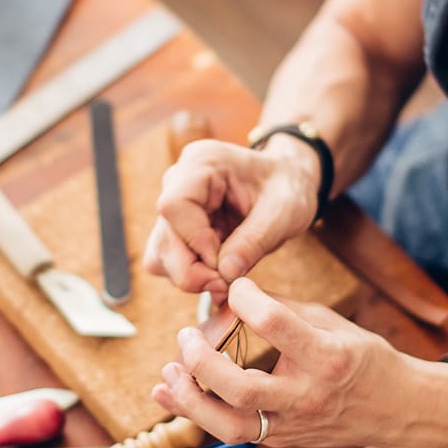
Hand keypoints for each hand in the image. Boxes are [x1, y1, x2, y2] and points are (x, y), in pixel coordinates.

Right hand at [142, 138, 318, 301]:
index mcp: (202, 162)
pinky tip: (218, 274)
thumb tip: (224, 273)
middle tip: (226, 284)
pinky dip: (190, 274)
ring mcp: (174, 206)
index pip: (174, 206)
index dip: (195, 241)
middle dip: (192, 270)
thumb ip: (255, 240)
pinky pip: (167, 259)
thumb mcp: (285, 211)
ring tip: (225, 279)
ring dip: (190, 275)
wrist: (287, 181)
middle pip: (163, 235)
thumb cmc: (287, 187)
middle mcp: (178, 181)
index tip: (225, 264)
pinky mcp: (176, 228)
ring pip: (160, 252)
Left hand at [150, 277, 416, 447]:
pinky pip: (231, 434)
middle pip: (242, 389)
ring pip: (231, 426)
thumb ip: (282, 310)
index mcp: (327, 358)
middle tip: (187, 336)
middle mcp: (308, 397)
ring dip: (191, 400)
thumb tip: (233, 295)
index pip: (276, 325)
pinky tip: (169, 393)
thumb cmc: (363, 359)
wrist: (395, 410)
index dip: (247, 299)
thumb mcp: (332, 323)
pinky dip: (195, 415)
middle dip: (203, 361)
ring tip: (169, 370)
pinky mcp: (282, 441)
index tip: (237, 287)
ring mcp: (294, 426)